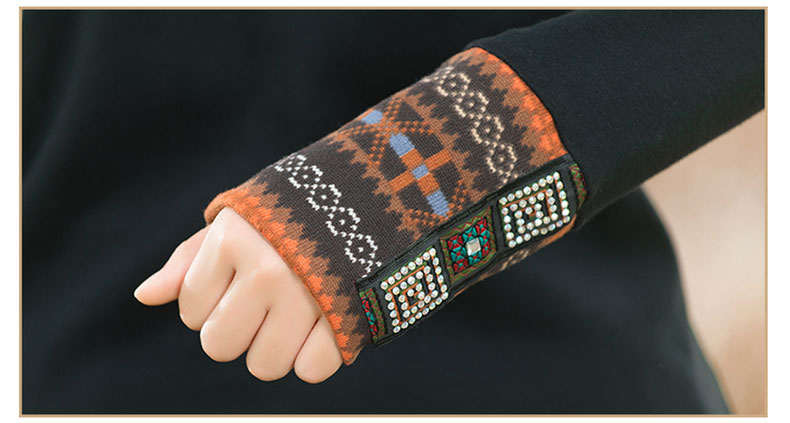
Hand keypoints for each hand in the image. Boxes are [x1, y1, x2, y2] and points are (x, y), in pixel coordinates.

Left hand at [133, 207, 342, 382]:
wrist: (366, 194)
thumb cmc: (287, 215)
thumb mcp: (236, 222)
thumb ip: (189, 260)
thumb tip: (145, 296)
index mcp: (232, 241)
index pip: (190, 311)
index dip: (211, 299)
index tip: (239, 276)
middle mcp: (267, 270)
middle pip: (219, 346)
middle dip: (236, 330)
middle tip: (263, 304)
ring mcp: (308, 296)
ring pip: (264, 366)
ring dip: (275, 348)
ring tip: (293, 314)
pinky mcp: (346, 317)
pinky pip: (311, 371)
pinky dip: (315, 356)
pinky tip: (321, 325)